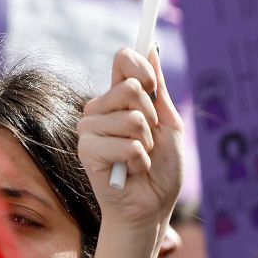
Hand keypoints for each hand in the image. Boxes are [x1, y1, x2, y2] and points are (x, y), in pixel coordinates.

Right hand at [77, 47, 183, 233]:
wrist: (152, 208)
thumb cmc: (161, 170)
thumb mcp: (169, 126)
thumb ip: (159, 92)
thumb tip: (152, 48)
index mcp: (120, 98)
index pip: (123, 61)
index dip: (140, 65)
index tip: (153, 84)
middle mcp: (100, 109)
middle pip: (131, 88)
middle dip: (152, 118)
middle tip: (149, 140)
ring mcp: (90, 129)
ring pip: (132, 118)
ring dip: (146, 144)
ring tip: (140, 159)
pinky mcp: (87, 151)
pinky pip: (127, 144)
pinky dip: (139, 161)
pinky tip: (131, 171)